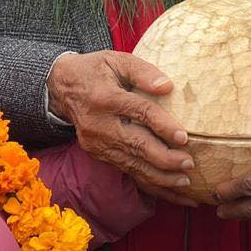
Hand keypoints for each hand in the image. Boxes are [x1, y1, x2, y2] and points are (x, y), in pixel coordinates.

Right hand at [47, 51, 196, 199]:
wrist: (61, 87)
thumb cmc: (96, 70)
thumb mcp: (117, 60)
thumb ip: (143, 71)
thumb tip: (167, 86)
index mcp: (105, 98)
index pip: (140, 113)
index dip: (163, 125)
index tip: (184, 137)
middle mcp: (99, 125)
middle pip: (136, 145)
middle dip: (164, 159)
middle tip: (189, 164)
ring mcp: (96, 143)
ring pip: (132, 164)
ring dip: (159, 176)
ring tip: (184, 183)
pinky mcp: (98, 154)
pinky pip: (126, 170)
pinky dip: (148, 183)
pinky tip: (167, 190)